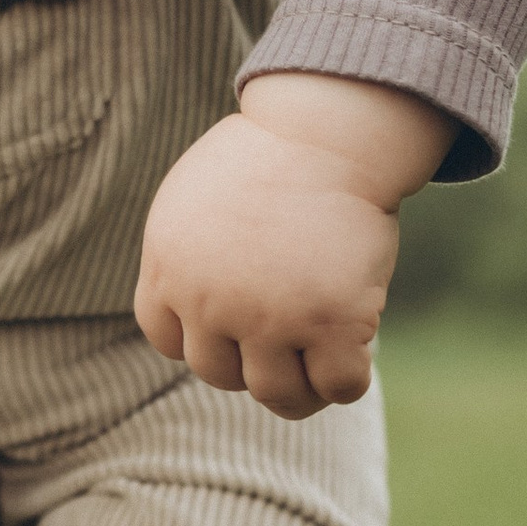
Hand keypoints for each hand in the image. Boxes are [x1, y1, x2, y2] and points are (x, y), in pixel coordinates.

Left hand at [135, 75, 455, 420]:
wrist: (326, 130)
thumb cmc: (272, 156)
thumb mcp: (197, 199)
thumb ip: (189, 258)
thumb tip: (202, 319)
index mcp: (169, 269)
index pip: (170, 340)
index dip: (207, 336)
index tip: (237, 321)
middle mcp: (209, 303)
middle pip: (219, 373)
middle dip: (253, 359)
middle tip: (287, 333)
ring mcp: (270, 318)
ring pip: (278, 395)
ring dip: (301, 385)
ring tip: (321, 354)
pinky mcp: (331, 323)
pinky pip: (337, 386)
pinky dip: (348, 378)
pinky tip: (357, 345)